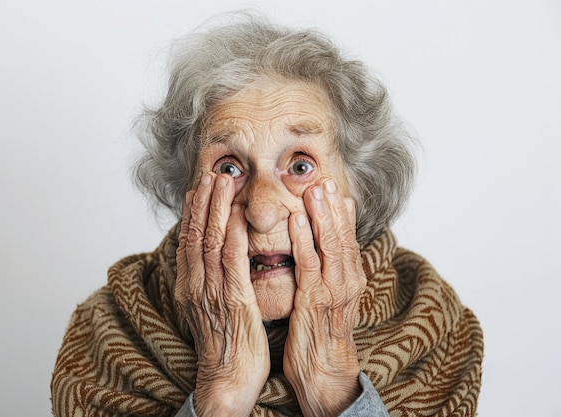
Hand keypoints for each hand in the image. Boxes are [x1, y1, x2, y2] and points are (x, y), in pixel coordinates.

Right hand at [175, 172, 269, 416]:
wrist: (227, 379)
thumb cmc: (224, 345)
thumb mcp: (209, 309)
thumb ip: (208, 282)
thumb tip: (209, 260)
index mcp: (190, 287)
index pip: (187, 241)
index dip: (192, 213)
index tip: (197, 189)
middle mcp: (196, 286)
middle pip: (195, 235)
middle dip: (203, 201)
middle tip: (211, 174)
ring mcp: (212, 293)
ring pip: (210, 242)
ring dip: (216, 209)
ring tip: (223, 182)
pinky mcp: (234, 301)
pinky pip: (232, 262)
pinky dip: (233, 235)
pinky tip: (238, 215)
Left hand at [284, 178, 366, 416]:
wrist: (325, 370)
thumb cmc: (322, 331)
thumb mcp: (330, 295)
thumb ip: (329, 268)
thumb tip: (325, 242)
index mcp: (350, 277)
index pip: (347, 235)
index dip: (340, 209)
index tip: (333, 185)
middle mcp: (347, 279)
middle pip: (342, 234)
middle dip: (332, 205)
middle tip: (323, 179)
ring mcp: (334, 289)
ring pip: (330, 244)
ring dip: (321, 215)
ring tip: (313, 190)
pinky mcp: (315, 301)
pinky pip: (309, 265)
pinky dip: (303, 240)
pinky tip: (295, 221)